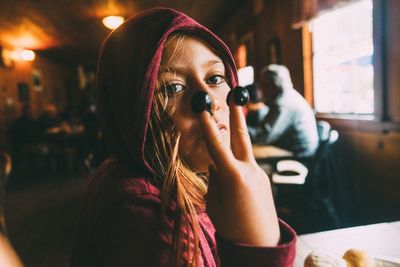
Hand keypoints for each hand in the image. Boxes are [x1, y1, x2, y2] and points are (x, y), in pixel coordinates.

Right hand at [198, 92, 279, 245]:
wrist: (262, 245)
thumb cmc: (233, 228)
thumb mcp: (215, 205)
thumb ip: (215, 181)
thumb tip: (217, 166)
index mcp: (234, 176)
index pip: (216, 145)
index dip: (208, 126)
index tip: (203, 108)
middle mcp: (249, 170)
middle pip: (241, 137)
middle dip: (238, 115)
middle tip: (238, 95)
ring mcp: (259, 174)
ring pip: (241, 157)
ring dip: (232, 155)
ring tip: (226, 178)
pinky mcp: (264, 181)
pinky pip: (245, 170)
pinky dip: (236, 172)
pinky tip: (234, 192)